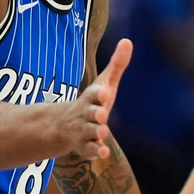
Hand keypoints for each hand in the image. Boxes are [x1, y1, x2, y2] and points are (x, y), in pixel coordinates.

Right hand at [56, 38, 131, 159]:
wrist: (66, 125)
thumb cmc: (93, 101)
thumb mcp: (104, 83)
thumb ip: (117, 64)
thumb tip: (128, 41)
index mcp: (92, 98)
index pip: (94, 94)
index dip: (99, 94)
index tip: (105, 92)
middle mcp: (86, 114)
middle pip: (90, 113)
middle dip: (96, 113)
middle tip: (102, 114)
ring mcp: (84, 130)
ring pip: (89, 132)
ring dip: (96, 132)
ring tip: (103, 132)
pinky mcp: (84, 146)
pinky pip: (89, 150)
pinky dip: (95, 151)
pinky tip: (103, 153)